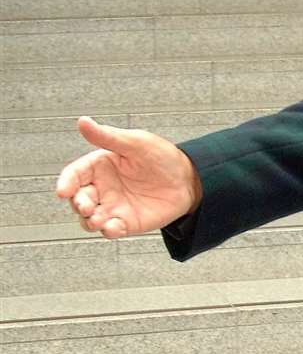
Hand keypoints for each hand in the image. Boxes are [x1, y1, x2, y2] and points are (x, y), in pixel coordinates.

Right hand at [56, 116, 202, 238]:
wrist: (188, 180)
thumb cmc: (161, 157)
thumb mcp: (135, 143)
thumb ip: (108, 137)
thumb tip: (83, 122)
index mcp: (99, 166)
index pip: (75, 174)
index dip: (66, 182)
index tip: (63, 191)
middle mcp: (102, 187)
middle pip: (78, 199)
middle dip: (78, 204)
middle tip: (86, 206)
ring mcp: (113, 207)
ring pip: (90, 218)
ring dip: (89, 221)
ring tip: (96, 220)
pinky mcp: (126, 222)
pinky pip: (111, 230)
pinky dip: (109, 231)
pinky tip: (114, 227)